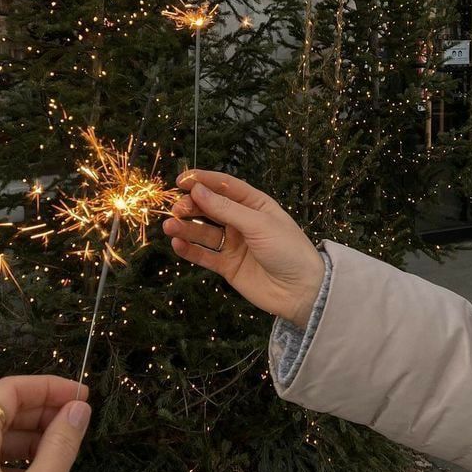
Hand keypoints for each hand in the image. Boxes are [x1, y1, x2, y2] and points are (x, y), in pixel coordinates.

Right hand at [163, 170, 324, 327]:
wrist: (302, 291)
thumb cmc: (288, 251)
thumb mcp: (258, 224)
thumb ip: (225, 209)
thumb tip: (197, 191)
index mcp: (254, 204)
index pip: (224, 186)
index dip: (202, 180)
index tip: (181, 180)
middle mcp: (241, 221)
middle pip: (209, 207)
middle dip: (191, 206)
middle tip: (178, 209)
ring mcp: (233, 244)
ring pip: (203, 231)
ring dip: (185, 228)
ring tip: (169, 227)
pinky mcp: (227, 265)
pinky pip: (203, 255)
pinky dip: (189, 249)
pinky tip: (177, 244)